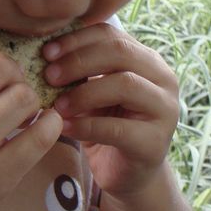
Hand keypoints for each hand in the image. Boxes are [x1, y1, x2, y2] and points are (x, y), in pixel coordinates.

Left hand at [43, 23, 178, 198]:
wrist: (128, 175)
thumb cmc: (107, 126)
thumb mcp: (94, 92)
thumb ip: (82, 71)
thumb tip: (45, 52)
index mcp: (147, 60)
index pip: (111, 35)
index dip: (77, 39)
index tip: (46, 52)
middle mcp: (163, 79)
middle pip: (120, 53)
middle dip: (78, 61)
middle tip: (48, 75)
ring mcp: (165, 110)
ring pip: (124, 85)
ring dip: (83, 93)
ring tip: (56, 105)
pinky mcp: (155, 142)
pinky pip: (117, 128)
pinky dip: (85, 126)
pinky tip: (64, 127)